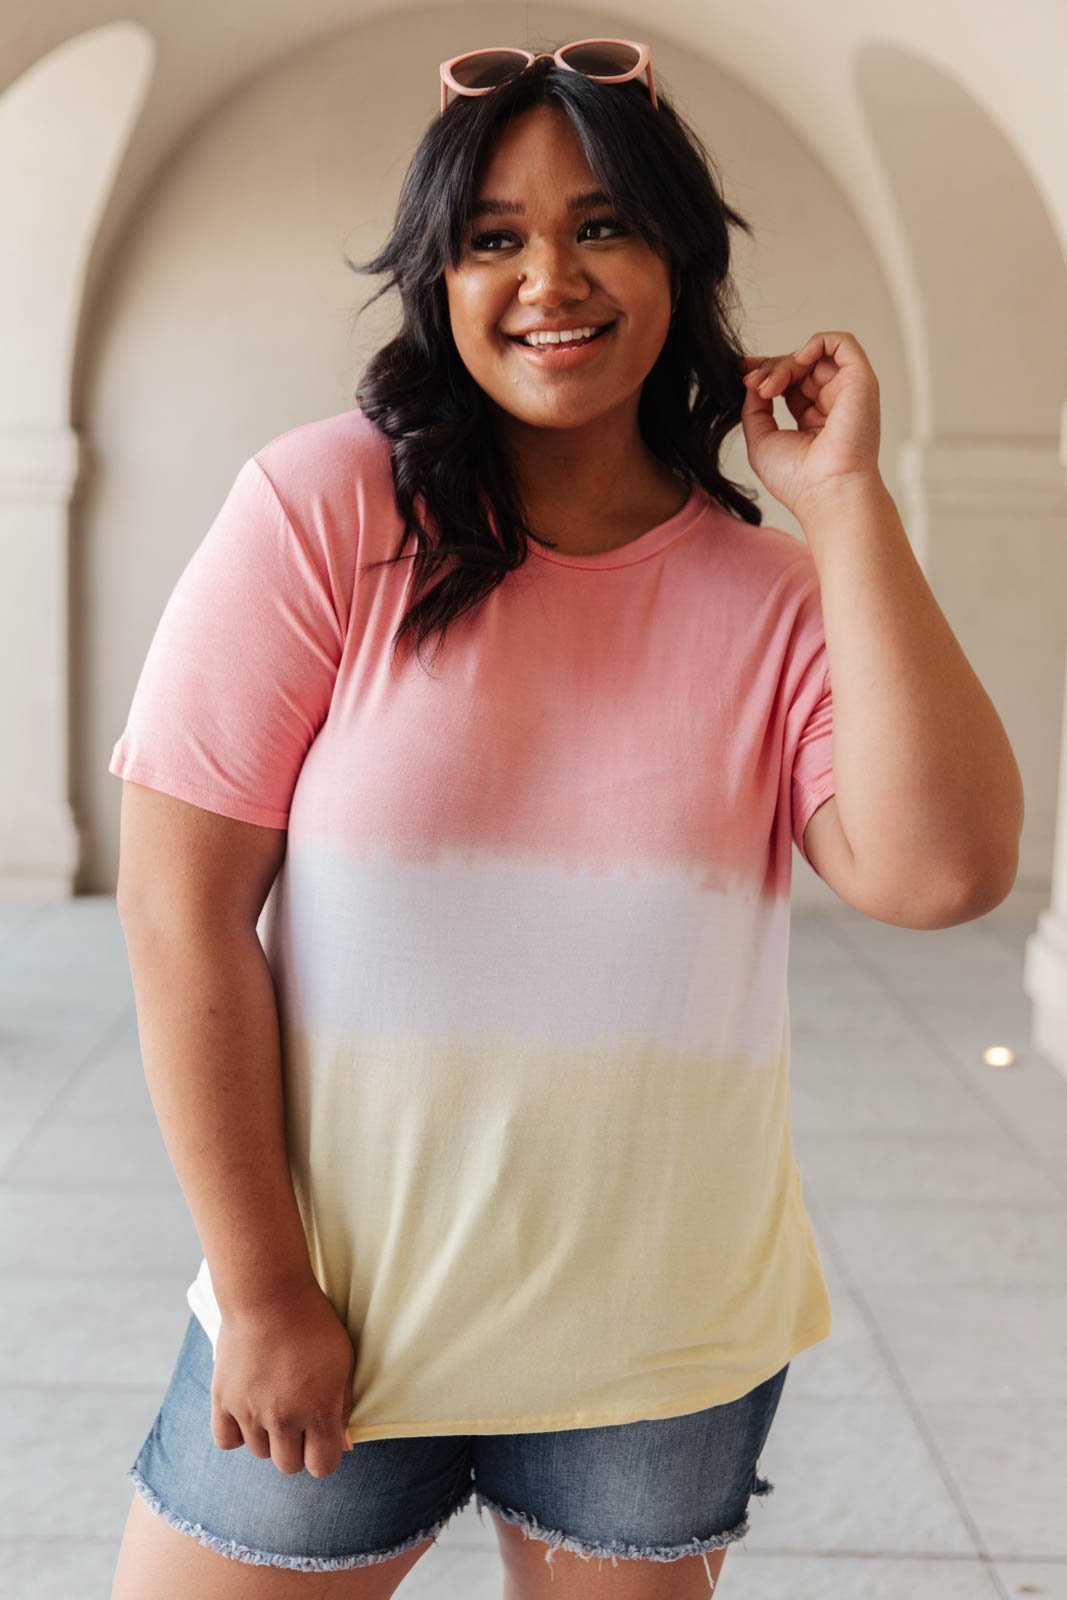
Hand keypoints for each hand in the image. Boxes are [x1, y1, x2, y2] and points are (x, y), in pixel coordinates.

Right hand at [211, 1279, 356, 1477]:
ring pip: (259, 1453)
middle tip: (296, 1419)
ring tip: (272, 1405)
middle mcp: (283, 1419)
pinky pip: (225, 1441)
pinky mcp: (223, 1400)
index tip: (321, 1438)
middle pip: (288, 1465)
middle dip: (295, 1448)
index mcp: (318, 1411)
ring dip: (267, 1437)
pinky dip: (236, 1433)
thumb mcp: (343, 1361)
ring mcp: (250, 1412)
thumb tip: (343, 1443)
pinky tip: (246, 1412)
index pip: (321, 1467)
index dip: (323, 1455)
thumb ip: (342, 1406)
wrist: (269, 1294)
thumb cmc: (313, 1323)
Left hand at [739, 330, 882, 519]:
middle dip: (771, 369)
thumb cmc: (797, 480)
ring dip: (785, 363)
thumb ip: (755, 407)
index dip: (768, 372)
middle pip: (800, 367)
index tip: (744, 374)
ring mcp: (849, 392)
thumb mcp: (761, 439)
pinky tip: (797, 361)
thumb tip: (753, 381)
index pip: (791, 383)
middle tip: (752, 384)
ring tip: (769, 387)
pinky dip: (816, 342)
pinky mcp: (861, 381)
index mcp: (814, 420)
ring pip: (814, 356)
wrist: (827, 492)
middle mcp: (834, 404)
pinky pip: (843, 343)